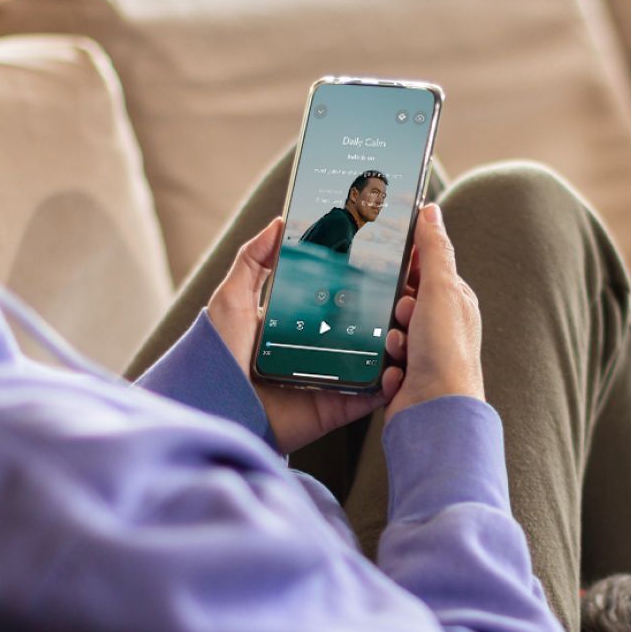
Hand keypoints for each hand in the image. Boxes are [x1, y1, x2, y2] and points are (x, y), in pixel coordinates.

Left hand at [206, 217, 398, 452]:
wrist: (218, 407)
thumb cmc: (218, 356)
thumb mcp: (231, 300)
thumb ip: (252, 261)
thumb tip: (278, 224)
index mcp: (301, 321)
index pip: (340, 295)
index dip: (365, 278)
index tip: (389, 256)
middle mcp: (321, 347)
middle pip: (366, 324)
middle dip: (392, 307)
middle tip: (412, 287)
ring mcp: (334, 377)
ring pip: (378, 357)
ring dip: (399, 340)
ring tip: (412, 320)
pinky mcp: (340, 405)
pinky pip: (374, 394)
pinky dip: (392, 382)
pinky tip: (403, 363)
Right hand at [383, 203, 482, 418]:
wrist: (434, 411)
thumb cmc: (446, 351)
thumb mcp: (441, 289)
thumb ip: (434, 249)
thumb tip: (430, 210)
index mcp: (454, 301)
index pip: (423, 268)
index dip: (406, 267)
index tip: (388, 263)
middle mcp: (440, 326)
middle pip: (399, 299)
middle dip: (394, 306)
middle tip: (402, 315)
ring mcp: (421, 353)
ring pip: (385, 328)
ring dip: (388, 336)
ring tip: (401, 349)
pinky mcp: (402, 376)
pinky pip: (379, 358)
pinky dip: (384, 364)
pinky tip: (396, 373)